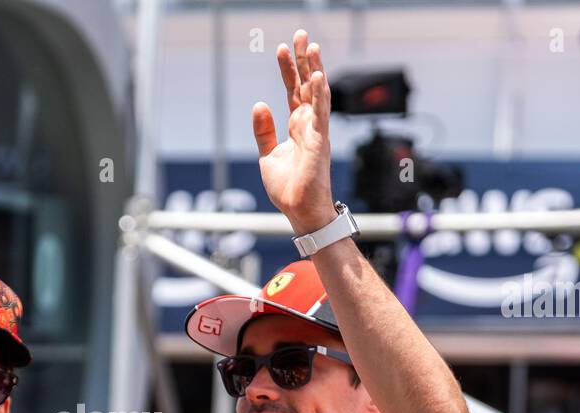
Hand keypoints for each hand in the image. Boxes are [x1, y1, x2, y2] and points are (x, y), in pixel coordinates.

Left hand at [252, 30, 335, 235]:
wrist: (298, 210)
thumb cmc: (288, 187)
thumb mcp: (268, 155)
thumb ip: (264, 130)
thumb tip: (259, 105)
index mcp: (297, 126)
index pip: (292, 90)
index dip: (288, 69)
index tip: (282, 48)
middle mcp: (309, 124)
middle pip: (306, 85)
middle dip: (304, 60)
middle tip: (301, 34)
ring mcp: (316, 132)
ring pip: (317, 94)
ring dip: (315, 69)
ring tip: (311, 46)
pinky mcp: (319, 142)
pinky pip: (320, 114)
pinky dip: (318, 95)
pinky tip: (316, 76)